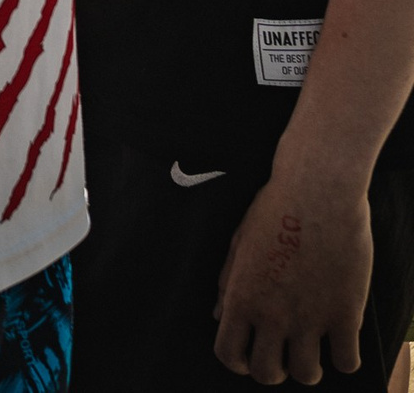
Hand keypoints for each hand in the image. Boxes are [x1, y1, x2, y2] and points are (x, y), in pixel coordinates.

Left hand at [215, 161, 373, 381]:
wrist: (317, 191)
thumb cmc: (273, 211)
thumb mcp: (239, 245)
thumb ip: (227, 284)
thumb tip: (218, 315)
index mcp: (240, 298)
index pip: (228, 354)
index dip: (237, 363)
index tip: (248, 359)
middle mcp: (271, 315)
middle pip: (267, 373)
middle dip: (274, 371)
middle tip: (284, 354)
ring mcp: (309, 317)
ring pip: (308, 374)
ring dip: (309, 369)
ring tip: (313, 350)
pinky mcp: (346, 314)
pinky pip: (346, 361)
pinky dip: (345, 358)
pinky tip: (342, 341)